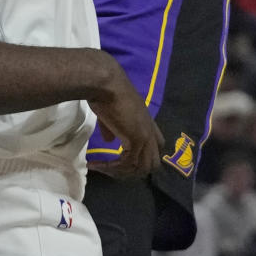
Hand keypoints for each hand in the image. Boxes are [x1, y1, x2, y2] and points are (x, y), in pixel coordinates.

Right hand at [90, 54, 163, 178]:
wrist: (106, 83)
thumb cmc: (105, 91)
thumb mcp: (109, 112)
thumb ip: (111, 128)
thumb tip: (108, 140)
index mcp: (145, 120)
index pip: (158, 143)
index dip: (145, 155)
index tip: (124, 159)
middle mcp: (149, 129)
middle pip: (153, 162)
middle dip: (134, 170)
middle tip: (115, 170)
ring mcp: (145, 135)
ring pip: (142, 167)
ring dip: (121, 172)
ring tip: (103, 169)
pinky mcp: (137, 139)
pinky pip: (128, 163)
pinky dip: (112, 168)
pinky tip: (98, 165)